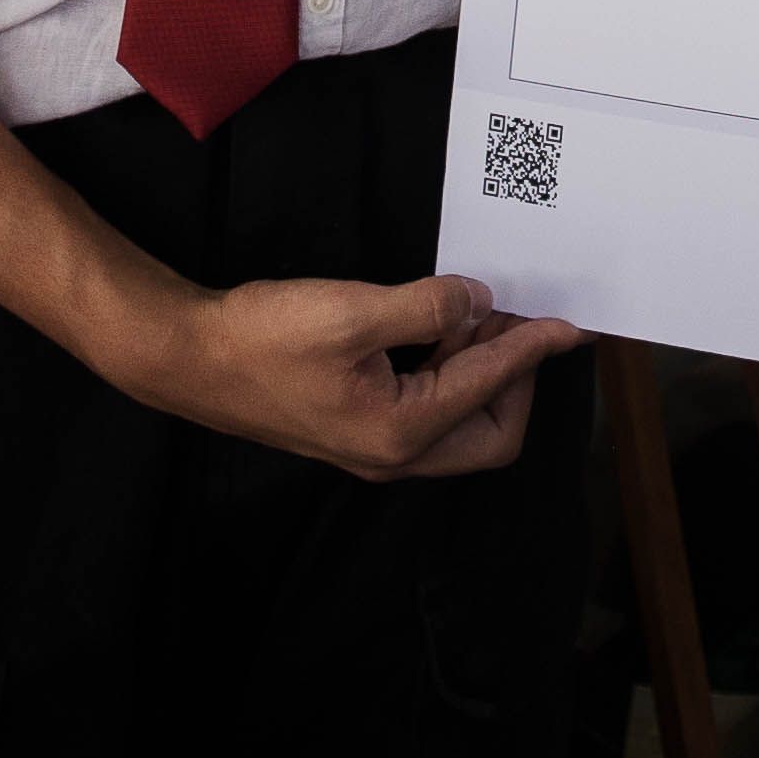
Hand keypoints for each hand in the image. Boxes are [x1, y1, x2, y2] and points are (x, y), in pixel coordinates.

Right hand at [105, 270, 578, 479]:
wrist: (189, 359)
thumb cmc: (263, 338)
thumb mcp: (354, 311)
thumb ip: (428, 308)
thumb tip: (478, 302)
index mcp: (402, 433)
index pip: (493, 390)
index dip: (534, 350)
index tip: (569, 323)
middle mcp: (394, 455)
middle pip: (492, 433)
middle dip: (516, 378)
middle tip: (515, 319)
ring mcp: (373, 447)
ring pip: (460, 424)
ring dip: (481, 373)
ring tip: (478, 314)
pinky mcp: (356, 429)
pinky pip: (427, 411)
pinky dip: (448, 374)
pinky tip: (438, 329)